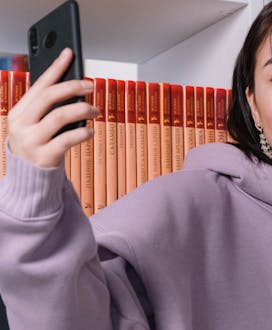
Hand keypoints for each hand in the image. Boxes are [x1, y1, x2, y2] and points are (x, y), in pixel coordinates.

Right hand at [7, 48, 96, 167]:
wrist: (30, 176)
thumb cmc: (39, 143)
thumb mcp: (37, 123)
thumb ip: (49, 108)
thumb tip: (76, 86)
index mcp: (19, 111)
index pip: (39, 84)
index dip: (55, 67)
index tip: (69, 53)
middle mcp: (22, 124)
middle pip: (49, 97)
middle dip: (72, 87)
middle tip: (91, 86)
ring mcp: (31, 140)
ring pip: (60, 116)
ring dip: (82, 110)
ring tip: (95, 110)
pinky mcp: (44, 156)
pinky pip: (67, 140)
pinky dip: (83, 133)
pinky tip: (91, 131)